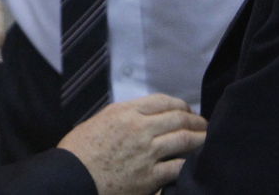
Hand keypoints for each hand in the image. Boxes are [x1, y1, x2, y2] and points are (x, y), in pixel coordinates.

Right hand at [57, 93, 206, 194]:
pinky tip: (195, 163)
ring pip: (185, 140)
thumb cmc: (79, 151)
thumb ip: (122, 116)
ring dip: (200, 139)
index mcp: (125, 112)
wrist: (72, 178)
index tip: (188, 111)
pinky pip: (179, 167)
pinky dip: (190, 163)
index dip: (181, 105)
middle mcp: (139, 128)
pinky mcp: (150, 177)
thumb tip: (143, 117)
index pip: (163, 101)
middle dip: (196, 122)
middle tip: (204, 126)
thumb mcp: (99, 121)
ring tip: (206, 140)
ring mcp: (147, 153)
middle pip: (178, 119)